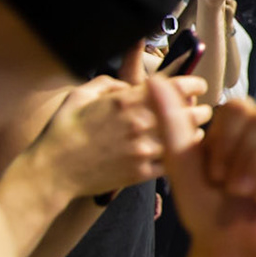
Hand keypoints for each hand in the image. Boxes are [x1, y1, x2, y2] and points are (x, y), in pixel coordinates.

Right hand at [36, 49, 209, 199]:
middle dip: (202, 110)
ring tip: (197, 130)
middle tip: (204, 110)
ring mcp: (143, 150)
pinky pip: (174, 163)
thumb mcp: (80, 95)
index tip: (199, 86)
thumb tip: (125, 84)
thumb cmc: (63, 132)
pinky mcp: (141, 173)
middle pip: (191, 113)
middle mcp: (140, 123)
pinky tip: (182, 152)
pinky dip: (182, 156)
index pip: (176, 87)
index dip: (194, 85)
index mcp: (126, 101)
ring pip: (188, 139)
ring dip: (196, 133)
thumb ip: (107, 84)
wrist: (52, 172)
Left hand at [155, 87, 255, 256]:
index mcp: (238, 123)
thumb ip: (170, 120)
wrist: (227, 246)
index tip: (214, 173)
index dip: (225, 141)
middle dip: (243, 158)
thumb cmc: (205, 205)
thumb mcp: (181, 163)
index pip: (239, 106)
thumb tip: (155, 80)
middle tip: (231, 188)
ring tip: (249, 193)